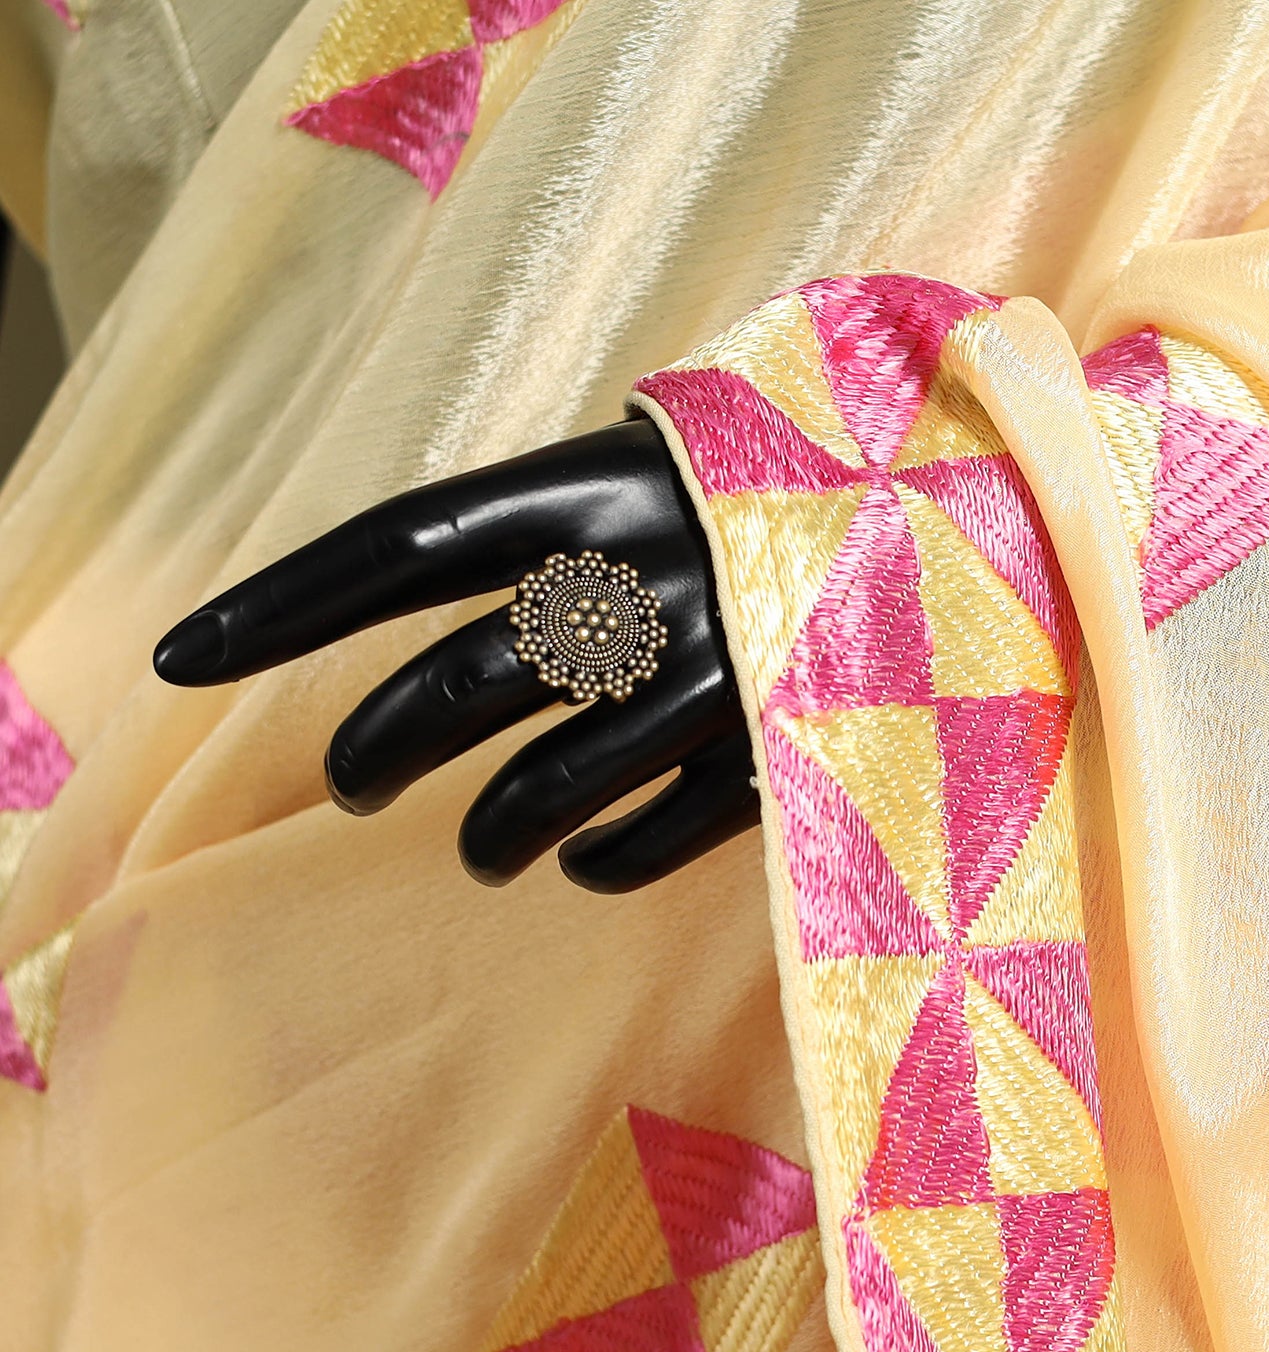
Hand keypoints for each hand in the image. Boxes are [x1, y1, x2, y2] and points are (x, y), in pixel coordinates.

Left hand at [152, 419, 755, 891]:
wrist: (987, 526)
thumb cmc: (798, 499)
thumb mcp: (675, 463)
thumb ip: (567, 516)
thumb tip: (435, 594)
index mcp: (606, 488)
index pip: (402, 545)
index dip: (281, 604)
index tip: (176, 655)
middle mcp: (648, 585)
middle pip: (454, 686)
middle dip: (377, 749)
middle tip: (356, 783)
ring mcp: (714, 683)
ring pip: (541, 788)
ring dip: (484, 834)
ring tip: (478, 849)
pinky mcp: (774, 766)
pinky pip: (646, 840)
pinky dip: (597, 865)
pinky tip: (585, 866)